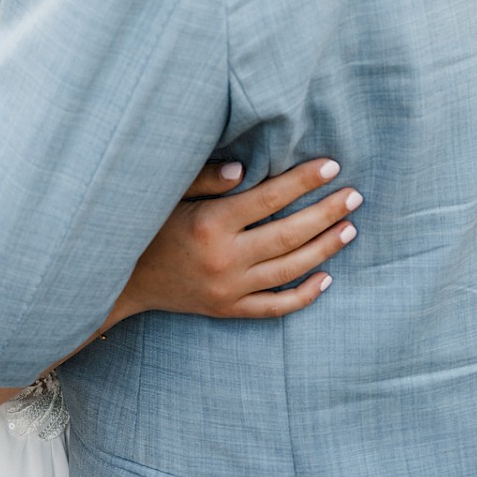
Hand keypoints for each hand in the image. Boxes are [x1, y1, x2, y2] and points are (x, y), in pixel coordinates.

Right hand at [110, 158, 360, 323]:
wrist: (122, 280)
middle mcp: (224, 259)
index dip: (303, 181)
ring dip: (324, 249)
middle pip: (288, 234)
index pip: (269, 198)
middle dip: (326, 213)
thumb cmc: (146, 225)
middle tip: (355, 196)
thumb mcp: (169, 194)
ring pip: (290, 270)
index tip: (332, 166)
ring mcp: (229, 289)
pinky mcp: (229, 310)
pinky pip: (275, 306)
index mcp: (210, 224)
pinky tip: (327, 278)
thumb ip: (205, 179)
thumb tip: (244, 169)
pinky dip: (304, 295)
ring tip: (349, 228)